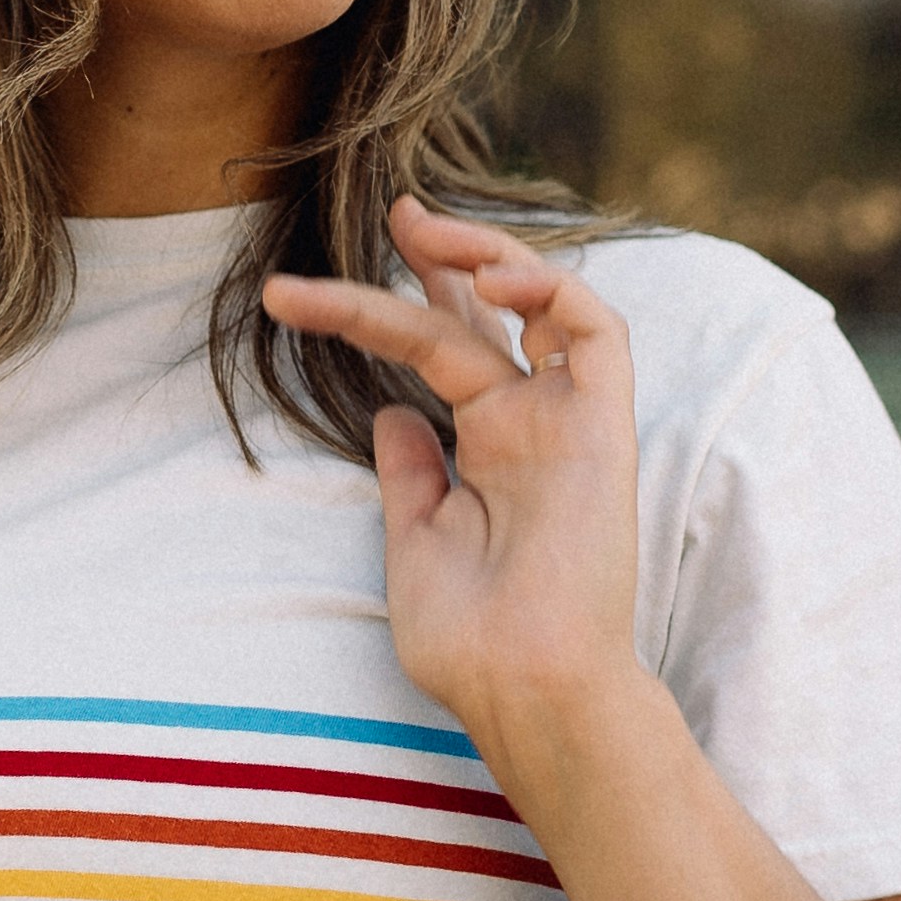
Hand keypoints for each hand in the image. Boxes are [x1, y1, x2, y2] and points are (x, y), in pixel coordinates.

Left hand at [259, 198, 650, 773]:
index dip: (381, 308)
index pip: (440, 351)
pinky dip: (553, 290)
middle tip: (394, 211)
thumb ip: (409, 473)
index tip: (296, 293)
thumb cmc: (470, 642)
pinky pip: (599, 334)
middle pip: (486, 316)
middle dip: (442, 258)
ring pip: (546, 306)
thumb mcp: (416, 543)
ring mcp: (567, 424)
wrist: (524, 688)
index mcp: (487, 451)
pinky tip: (494, 277)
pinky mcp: (604, 429)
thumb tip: (387, 414)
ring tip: (422, 229)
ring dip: (491, 255)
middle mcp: (530, 426)